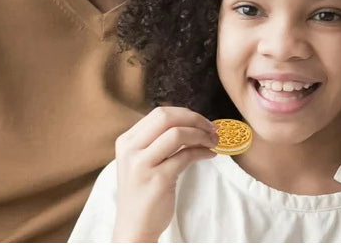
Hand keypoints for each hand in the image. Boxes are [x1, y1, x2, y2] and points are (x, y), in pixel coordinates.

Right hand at [111, 106, 218, 242]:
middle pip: (166, 118)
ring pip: (177, 134)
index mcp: (127, 140)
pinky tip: (210, 155)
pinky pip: (185, 156)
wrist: (134, 227)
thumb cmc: (144, 191)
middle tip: (212, 128)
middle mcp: (131, 149)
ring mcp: (142, 164)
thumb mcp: (143, 160)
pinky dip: (202, 151)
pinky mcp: (157, 180)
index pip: (159, 113)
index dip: (185, 114)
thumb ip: (158, 140)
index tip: (202, 121)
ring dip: (201, 134)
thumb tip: (192, 121)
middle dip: (194, 119)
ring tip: (214, 141)